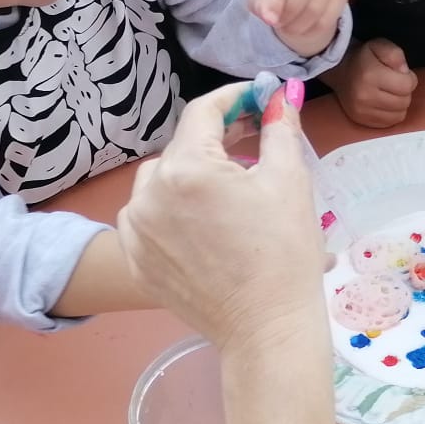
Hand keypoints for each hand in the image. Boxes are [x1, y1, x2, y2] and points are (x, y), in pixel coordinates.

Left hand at [117, 81, 330, 350]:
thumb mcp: (289, 180)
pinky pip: (147, 217)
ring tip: (226, 192)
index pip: (203, 113)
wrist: (265, 327)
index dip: (233, 98)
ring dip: (189, 176)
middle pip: (181, 148)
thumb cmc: (285, 252)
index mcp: (186, 168)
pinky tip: (203, 223)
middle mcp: (148, 194)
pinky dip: (170, 211)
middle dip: (216, 141)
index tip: (257, 97)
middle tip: (252, 143)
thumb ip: (278, 128)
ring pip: (159, 182)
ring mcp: (136, 229)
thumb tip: (278, 96)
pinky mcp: (135, 259)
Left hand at [249, 0, 348, 57]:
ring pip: (316, 6)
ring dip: (298, 25)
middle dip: (288, 12)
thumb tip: (268, 17)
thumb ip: (258, 3)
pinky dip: (311, 29)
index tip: (269, 20)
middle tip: (277, 23)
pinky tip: (302, 27)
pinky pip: (328, 18)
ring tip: (287, 26)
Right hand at [322, 39, 417, 128]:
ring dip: (399, 103)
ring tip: (390, 92)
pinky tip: (385, 102)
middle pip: (404, 101)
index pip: (407, 85)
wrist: (340, 69)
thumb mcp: (380, 45)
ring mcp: (362, 111)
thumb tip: (404, 72)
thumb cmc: (364, 57)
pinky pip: (389, 123)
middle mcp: (364, 96)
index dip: (409, 78)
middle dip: (405, 91)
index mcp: (370, 75)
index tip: (401, 73)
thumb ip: (396, 54)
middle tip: (395, 82)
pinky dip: (392, 113)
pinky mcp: (361, 120)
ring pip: (399, 114)